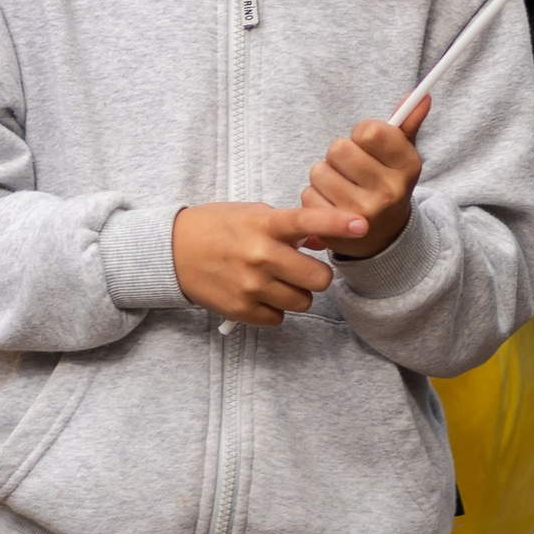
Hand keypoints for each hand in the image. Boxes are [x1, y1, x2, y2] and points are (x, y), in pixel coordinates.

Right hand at [171, 201, 333, 327]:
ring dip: (297, 294)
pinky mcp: (240, 310)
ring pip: (303, 302)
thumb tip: (323, 241)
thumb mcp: (253, 214)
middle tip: (303, 270)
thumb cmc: (217, 227)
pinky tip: (259, 295)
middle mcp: (259, 255)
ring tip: (278, 282)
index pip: (308, 222)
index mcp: (264, 225)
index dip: (337, 224)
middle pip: (319, 278)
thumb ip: (289, 226)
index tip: (361, 225)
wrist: (171, 251)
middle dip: (316, 275)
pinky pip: (279, 319)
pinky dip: (275, 309)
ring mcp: (250, 286)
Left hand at [298, 94, 425, 263]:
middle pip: (339, 149)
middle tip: (351, 167)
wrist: (383, 235)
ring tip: (341, 185)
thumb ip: (407, 123)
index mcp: (408, 167)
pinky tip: (332, 203)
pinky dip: (315, 195)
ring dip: (325, 174)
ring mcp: (363, 212)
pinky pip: (309, 194)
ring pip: (320, 170)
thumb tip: (422, 96)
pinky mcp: (337, 228)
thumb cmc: (386, 182)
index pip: (369, 131)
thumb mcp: (401, 155)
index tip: (367, 144)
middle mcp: (389, 191)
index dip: (361, 133)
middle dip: (339, 154)